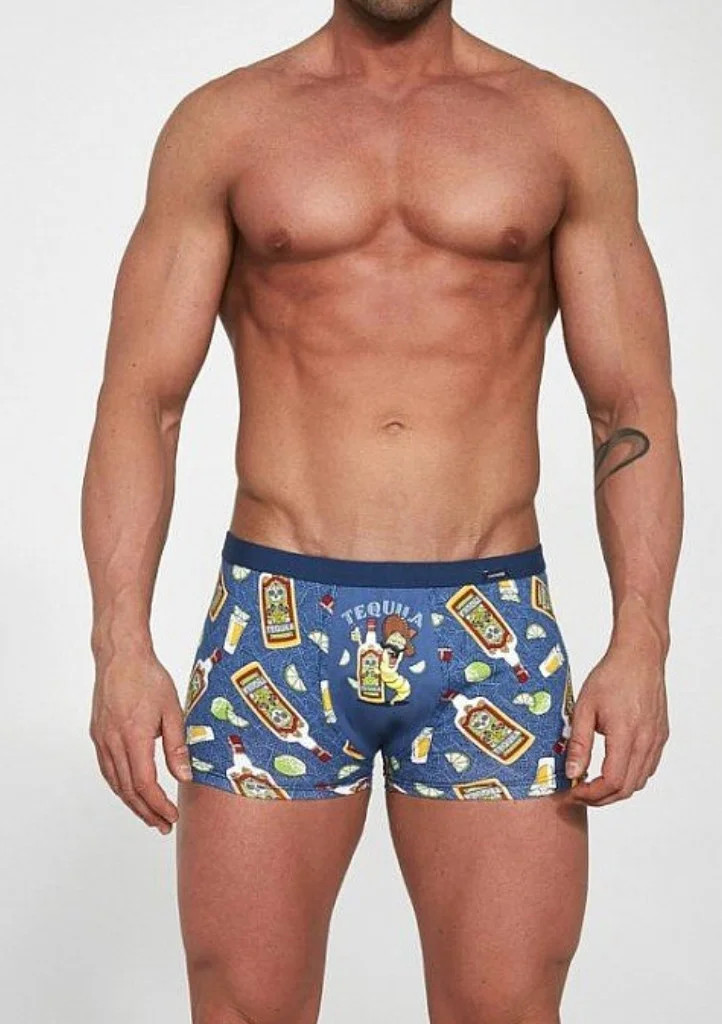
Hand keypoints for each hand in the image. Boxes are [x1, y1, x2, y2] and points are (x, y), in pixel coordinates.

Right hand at [90, 649, 190, 832]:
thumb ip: (177, 744)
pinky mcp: (98, 734)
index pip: (144, 784)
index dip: (158, 805)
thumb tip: (184, 776)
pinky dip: (119, 786)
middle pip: (127, 790)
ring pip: (114, 782)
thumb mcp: (172, 709)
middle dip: (147, 812)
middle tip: (164, 825)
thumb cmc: (148, 677)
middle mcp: (113, 742)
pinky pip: (107, 769)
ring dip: (132, 803)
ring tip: (150, 815)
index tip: (172, 816)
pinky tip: (130, 792)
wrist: (120, 655)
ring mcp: (102, 739)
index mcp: (133, 736)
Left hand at [565, 644, 668, 805]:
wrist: (639, 657)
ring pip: (640, 781)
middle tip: (580, 792)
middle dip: (602, 797)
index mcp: (626, 734)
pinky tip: (613, 767)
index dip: (592, 794)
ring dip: (616, 789)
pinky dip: (631, 776)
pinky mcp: (660, 736)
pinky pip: (648, 767)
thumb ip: (579, 742)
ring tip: (593, 782)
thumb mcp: (584, 707)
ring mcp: (656, 740)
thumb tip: (572, 772)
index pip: (612, 781)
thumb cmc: (611, 676)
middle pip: (627, 788)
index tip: (575, 791)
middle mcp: (646, 741)